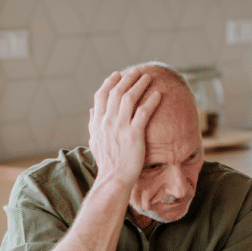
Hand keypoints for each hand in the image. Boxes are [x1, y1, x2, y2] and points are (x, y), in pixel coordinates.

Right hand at [88, 70, 161, 194]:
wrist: (113, 179)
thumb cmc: (106, 163)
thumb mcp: (94, 141)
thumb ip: (93, 124)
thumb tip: (92, 110)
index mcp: (98, 122)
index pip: (102, 95)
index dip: (110, 82)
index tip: (118, 74)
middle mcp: (107, 122)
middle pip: (117, 92)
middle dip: (128, 78)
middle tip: (137, 71)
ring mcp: (120, 127)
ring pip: (130, 98)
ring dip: (140, 85)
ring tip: (149, 77)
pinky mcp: (134, 135)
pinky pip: (144, 112)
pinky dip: (151, 101)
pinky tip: (159, 94)